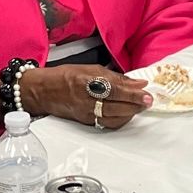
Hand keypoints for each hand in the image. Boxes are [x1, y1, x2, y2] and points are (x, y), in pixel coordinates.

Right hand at [20, 66, 151, 129]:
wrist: (44, 91)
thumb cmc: (67, 76)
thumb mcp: (92, 69)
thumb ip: (116, 77)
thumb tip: (137, 83)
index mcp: (87, 82)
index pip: (114, 90)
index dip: (132, 93)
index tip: (146, 92)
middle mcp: (86, 99)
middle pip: (116, 106)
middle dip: (135, 105)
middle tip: (148, 101)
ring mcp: (85, 113)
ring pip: (113, 118)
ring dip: (130, 114)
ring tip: (139, 107)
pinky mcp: (85, 122)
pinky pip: (107, 123)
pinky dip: (120, 120)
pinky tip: (127, 114)